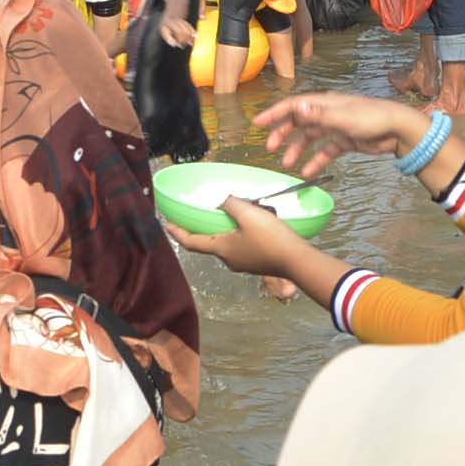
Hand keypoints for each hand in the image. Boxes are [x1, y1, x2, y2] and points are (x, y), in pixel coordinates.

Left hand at [172, 197, 309, 281]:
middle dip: (203, 230)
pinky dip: (238, 235)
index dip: (177, 233)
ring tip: (231, 215)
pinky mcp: (256, 264)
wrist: (297, 260)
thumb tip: (223, 201)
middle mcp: (228, 260)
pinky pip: (241, 247)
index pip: (191, 242)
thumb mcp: (248, 214)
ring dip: (224, 231)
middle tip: (202, 214)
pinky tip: (250, 225)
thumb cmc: (270, 238)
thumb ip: (231, 204)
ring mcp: (243, 264)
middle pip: (209, 243)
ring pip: (226, 245)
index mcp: (221, 249)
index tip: (167, 224)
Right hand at [251, 88, 426, 177]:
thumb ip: (318, 115)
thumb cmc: (371, 118)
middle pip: (299, 121)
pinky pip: (325, 151)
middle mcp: (327, 113)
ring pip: (310, 138)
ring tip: (287, 164)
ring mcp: (336, 127)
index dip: (275, 113)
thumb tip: (296, 108)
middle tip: (270, 148)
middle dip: (283, 133)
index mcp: (324, 103)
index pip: (294, 106)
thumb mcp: (342, 117)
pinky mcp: (345, 141)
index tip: (258, 123)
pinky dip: (316, 160)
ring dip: (297, 150)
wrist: (398, 130)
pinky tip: (308, 172)